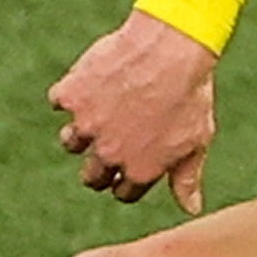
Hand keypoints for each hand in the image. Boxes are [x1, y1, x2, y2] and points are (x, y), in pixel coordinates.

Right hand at [51, 9, 219, 212]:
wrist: (170, 47)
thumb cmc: (191, 94)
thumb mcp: (196, 140)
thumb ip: (186, 178)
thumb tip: (191, 210)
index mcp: (139, 170)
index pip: (122, 192)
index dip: (127, 181)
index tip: (131, 166)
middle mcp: (109, 154)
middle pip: (92, 177)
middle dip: (98, 168)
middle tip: (109, 145)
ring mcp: (87, 124)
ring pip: (70, 142)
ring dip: (80, 133)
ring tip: (97, 114)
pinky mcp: (72, 94)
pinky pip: (59, 101)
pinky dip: (70, 94)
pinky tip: (89, 83)